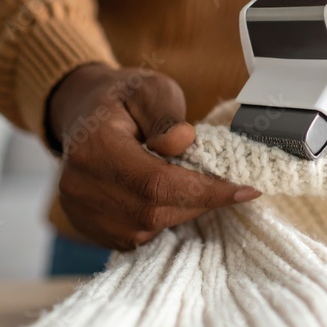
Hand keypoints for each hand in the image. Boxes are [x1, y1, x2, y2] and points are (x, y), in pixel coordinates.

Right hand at [47, 63, 260, 249]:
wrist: (83, 113)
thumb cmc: (122, 99)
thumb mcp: (150, 89)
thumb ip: (167, 116)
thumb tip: (183, 143)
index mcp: (95, 147)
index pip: (157, 182)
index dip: (205, 191)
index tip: (246, 190)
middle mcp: (81, 185)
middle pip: (154, 211)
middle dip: (199, 200)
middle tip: (227, 184)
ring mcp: (81, 211)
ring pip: (147, 228)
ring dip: (182, 211)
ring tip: (193, 184)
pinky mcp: (88, 227)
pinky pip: (136, 237)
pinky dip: (162, 219)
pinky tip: (168, 197)